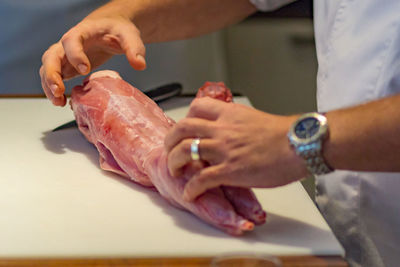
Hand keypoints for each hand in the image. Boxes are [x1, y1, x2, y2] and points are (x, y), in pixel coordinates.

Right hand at [39, 16, 145, 105]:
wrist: (110, 29)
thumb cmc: (117, 30)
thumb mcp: (129, 35)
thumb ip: (134, 48)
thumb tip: (140, 65)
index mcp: (82, 32)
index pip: (71, 41)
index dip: (75, 55)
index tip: (85, 70)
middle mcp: (68, 44)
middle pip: (51, 56)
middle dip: (51, 74)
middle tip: (58, 91)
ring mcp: (66, 56)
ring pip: (48, 69)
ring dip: (49, 86)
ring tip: (59, 102)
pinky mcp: (68, 67)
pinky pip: (55, 77)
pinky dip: (54, 90)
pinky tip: (62, 102)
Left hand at [164, 97, 306, 200]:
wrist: (300, 144)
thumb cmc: (284, 134)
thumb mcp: (255, 118)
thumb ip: (237, 123)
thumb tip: (230, 131)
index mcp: (229, 114)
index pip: (197, 107)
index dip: (186, 117)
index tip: (185, 128)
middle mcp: (221, 129)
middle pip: (183, 128)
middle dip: (171, 140)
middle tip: (170, 149)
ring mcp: (223, 149)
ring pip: (184, 151)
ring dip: (174, 163)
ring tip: (175, 170)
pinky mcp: (229, 170)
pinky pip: (200, 179)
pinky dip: (191, 188)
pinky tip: (190, 193)